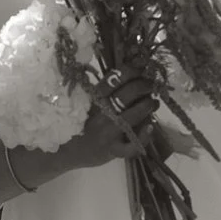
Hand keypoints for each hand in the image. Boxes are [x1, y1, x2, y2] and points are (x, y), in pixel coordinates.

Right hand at [56, 70, 171, 173]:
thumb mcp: (88, 101)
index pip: (116, 77)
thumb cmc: (80, 122)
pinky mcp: (113, 150)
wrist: (67, 150)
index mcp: (94, 97)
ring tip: (153, 103)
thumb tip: (131, 71)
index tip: (142, 69)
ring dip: (148, 105)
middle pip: (129, 93)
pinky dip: (144, 136)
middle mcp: (101, 112)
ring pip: (134, 115)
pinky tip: (150, 127)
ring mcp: (108, 132)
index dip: (133, 70)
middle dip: (145, 85)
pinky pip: (132, 144)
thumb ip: (105, 89)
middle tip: (150, 85)